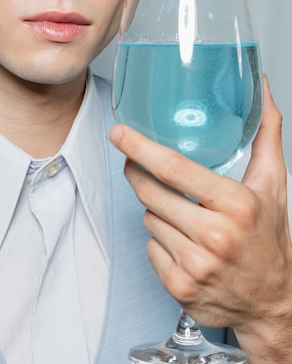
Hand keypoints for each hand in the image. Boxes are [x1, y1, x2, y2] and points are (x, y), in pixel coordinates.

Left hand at [109, 76, 291, 362]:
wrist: (272, 303)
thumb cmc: (269, 239)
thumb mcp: (272, 184)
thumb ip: (265, 132)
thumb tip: (262, 88)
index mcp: (236, 205)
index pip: (175, 169)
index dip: (140, 148)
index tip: (120, 133)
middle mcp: (215, 236)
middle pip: (150, 193)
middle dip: (137, 174)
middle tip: (136, 164)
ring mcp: (195, 265)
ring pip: (148, 218)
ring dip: (156, 210)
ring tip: (182, 214)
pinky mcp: (179, 287)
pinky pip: (149, 247)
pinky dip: (159, 240)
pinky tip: (182, 242)